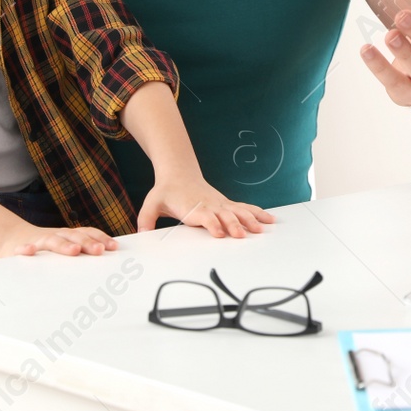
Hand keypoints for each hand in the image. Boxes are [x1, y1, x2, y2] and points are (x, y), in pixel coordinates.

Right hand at [9, 225, 119, 257]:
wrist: (14, 238)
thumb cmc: (47, 248)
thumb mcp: (66, 247)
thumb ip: (83, 252)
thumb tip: (109, 259)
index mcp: (70, 236)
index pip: (88, 233)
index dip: (101, 238)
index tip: (114, 247)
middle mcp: (58, 235)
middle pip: (75, 236)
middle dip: (88, 242)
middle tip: (99, 250)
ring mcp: (40, 241)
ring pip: (53, 241)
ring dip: (64, 245)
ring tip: (74, 251)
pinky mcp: (23, 248)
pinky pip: (23, 248)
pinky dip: (26, 249)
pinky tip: (28, 251)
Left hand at [138, 177, 275, 238]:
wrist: (179, 174)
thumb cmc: (166, 191)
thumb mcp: (151, 203)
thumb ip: (146, 218)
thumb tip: (140, 232)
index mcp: (193, 207)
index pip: (205, 216)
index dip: (213, 224)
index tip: (220, 233)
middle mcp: (210, 205)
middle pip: (225, 215)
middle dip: (235, 225)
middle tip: (244, 235)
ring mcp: (220, 203)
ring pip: (239, 211)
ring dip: (251, 220)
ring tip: (263, 229)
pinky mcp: (226, 203)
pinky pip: (245, 208)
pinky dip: (258, 213)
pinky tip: (270, 220)